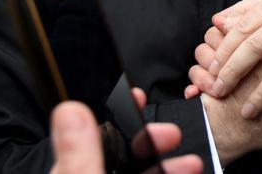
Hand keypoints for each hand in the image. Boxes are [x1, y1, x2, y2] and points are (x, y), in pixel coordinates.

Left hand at [50, 98, 201, 173]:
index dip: (115, 115)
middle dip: (150, 141)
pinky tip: (189, 172)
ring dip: (169, 167)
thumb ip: (79, 157)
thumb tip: (68, 110)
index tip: (135, 95)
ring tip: (192, 163)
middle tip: (172, 134)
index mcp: (71, 172)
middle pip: (122, 156)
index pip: (92, 137)